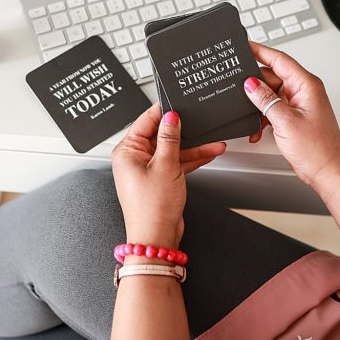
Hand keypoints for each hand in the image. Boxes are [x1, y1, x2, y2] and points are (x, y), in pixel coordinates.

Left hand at [111, 104, 225, 245]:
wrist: (157, 237)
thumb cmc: (152, 208)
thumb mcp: (165, 165)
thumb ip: (170, 138)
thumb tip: (171, 117)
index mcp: (127, 151)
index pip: (146, 121)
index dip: (163, 111)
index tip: (178, 102)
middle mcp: (135, 158)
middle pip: (161, 135)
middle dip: (184, 130)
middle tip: (199, 121)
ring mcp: (148, 169)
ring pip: (173, 149)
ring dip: (193, 146)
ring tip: (213, 142)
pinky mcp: (160, 178)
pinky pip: (177, 162)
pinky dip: (192, 159)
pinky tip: (209, 153)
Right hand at [242, 42, 339, 189]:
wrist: (327, 171)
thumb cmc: (317, 149)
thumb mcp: (284, 121)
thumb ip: (265, 99)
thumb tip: (250, 84)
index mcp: (306, 85)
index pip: (280, 59)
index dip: (260, 51)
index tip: (244, 45)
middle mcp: (304, 91)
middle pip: (273, 76)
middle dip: (255, 85)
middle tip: (238, 89)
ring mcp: (299, 103)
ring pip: (271, 93)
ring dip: (259, 105)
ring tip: (253, 116)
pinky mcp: (295, 115)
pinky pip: (274, 107)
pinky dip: (263, 116)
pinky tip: (258, 128)